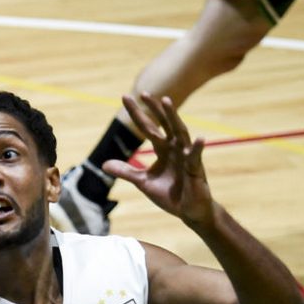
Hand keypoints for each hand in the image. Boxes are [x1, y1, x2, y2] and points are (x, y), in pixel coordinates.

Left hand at [102, 93, 214, 225]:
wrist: (188, 211)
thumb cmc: (169, 194)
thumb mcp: (142, 182)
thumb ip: (125, 171)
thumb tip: (103, 165)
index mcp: (163, 149)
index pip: (147, 128)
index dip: (137, 114)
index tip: (124, 97)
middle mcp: (175, 148)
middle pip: (164, 123)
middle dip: (153, 108)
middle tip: (143, 92)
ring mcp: (187, 156)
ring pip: (180, 132)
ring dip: (173, 117)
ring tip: (166, 102)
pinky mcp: (196, 169)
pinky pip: (196, 157)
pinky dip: (197, 148)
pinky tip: (200, 139)